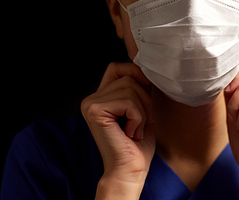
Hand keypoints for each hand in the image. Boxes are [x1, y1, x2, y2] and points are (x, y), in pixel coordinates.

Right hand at [81, 62, 154, 198]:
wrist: (130, 170)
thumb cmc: (138, 145)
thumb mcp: (142, 108)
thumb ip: (139, 88)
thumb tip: (147, 68)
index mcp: (101, 97)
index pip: (118, 67)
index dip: (136, 75)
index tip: (146, 94)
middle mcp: (91, 99)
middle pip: (128, 77)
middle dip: (144, 99)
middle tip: (142, 122)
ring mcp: (91, 104)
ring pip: (130, 88)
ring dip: (142, 110)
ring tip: (136, 129)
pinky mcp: (95, 111)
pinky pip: (128, 101)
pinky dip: (138, 117)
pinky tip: (131, 133)